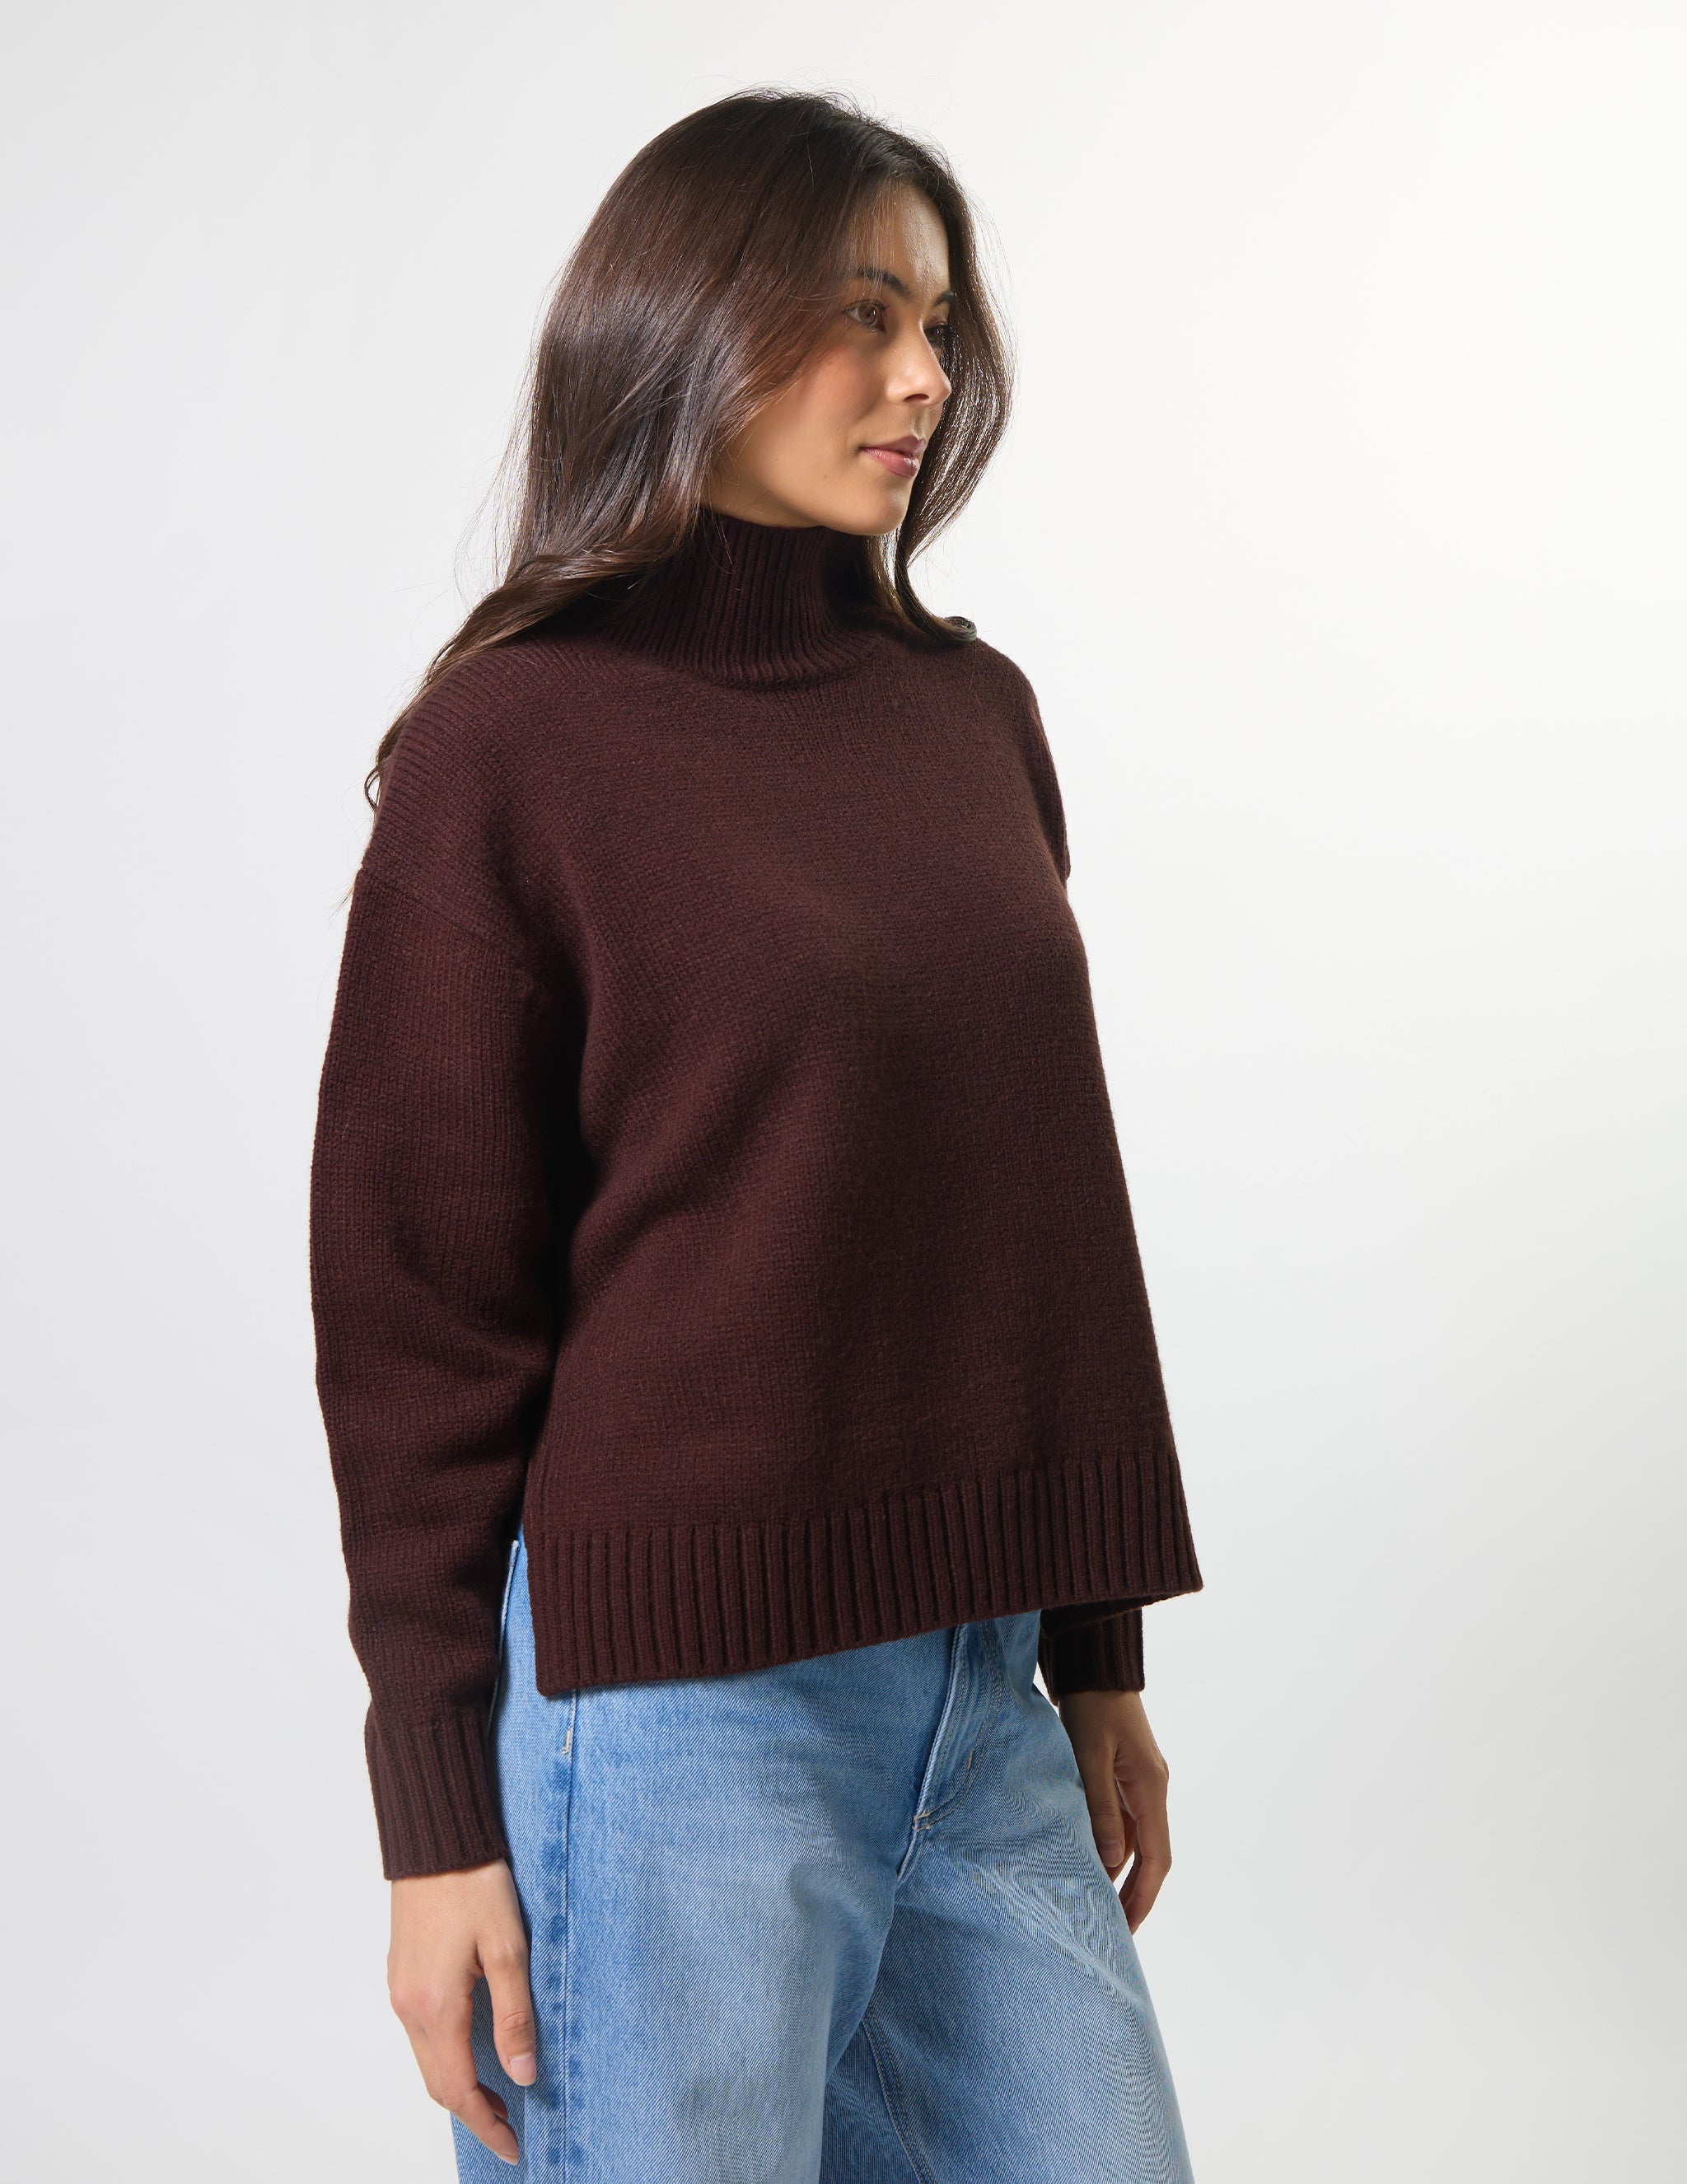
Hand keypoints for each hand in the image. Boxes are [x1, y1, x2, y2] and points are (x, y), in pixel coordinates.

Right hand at [387, 1858, 535, 2166]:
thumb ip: (515, 2015)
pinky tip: (471, 2049)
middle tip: (511, 2127)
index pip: (458, 2089)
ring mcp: (400, 1989)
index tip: (513, 2146)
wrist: (436, 1838)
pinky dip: (444, 2055)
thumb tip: (524, 2074)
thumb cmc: (474, 1884)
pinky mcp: (401, 1973)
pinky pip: (420, 2033)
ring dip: (458, 2084)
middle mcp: (409, 2006)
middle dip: (473, 2112)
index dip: (486, 2124)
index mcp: (436, 2006)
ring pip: (426, 2058)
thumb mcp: (509, 1948)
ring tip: (498, 2092)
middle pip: (437, 2082)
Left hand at [1056, 1688, 1172, 1930]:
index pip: (1156, 1859)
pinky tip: (1091, 1863)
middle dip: (1135, 1895)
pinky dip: (1110, 1847)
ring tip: (1098, 1906)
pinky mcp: (1123, 1776)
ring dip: (1121, 1874)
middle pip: (1150, 1857)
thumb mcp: (1090, 1759)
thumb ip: (1101, 1809)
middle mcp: (1151, 1791)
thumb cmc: (1092, 1708)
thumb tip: (1113, 1863)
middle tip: (1114, 1932)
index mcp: (1150, 1790)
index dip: (1144, 1898)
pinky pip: (1122, 1823)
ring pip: (1135, 1842)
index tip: (1128, 1930)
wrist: (1095, 1668)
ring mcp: (1139, 1784)